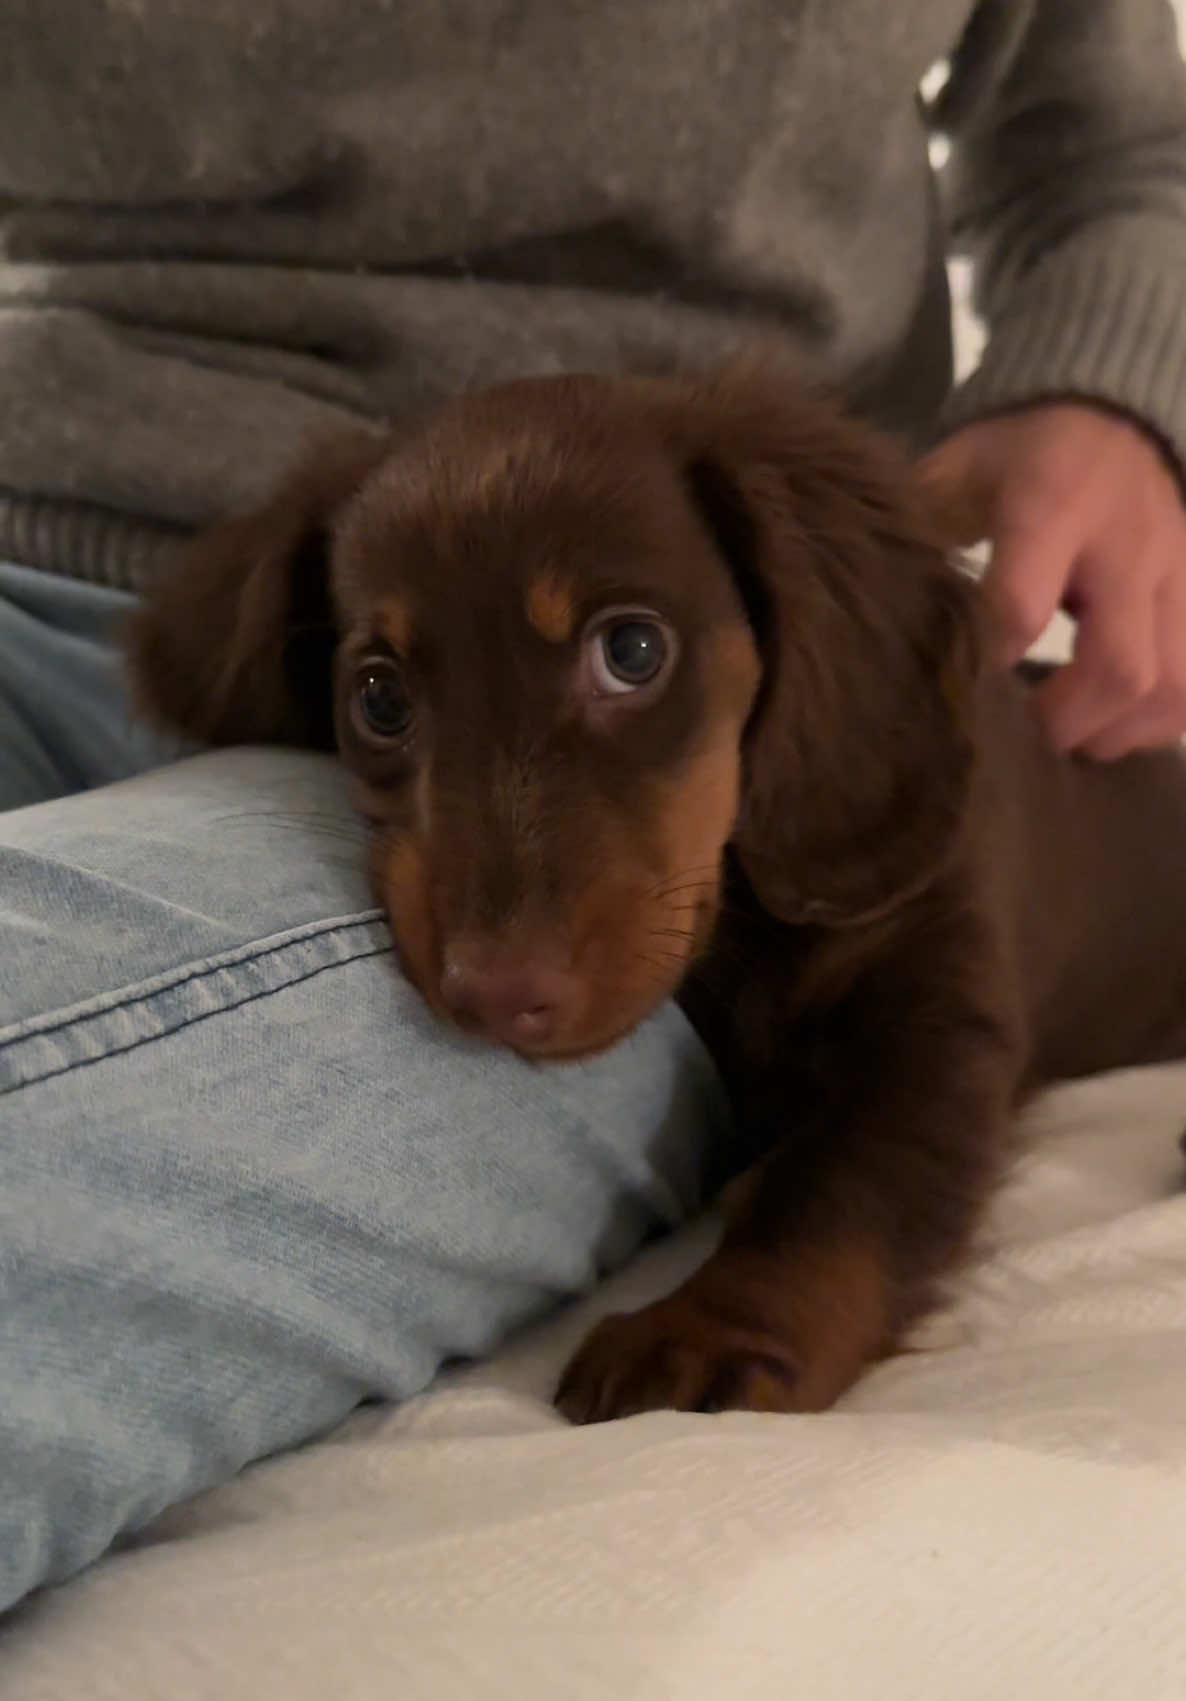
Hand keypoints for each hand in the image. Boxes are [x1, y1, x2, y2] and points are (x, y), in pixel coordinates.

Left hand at [920, 403, 1185, 758]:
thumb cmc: (1018, 451)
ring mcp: (1175, 572)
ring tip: (1074, 740)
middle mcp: (1126, 545)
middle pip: (1119, 665)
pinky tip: (1116, 726)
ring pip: (1172, 683)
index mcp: (1051, 505)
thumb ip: (921, 532)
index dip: (990, 661)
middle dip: (1068, 720)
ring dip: (1120, 731)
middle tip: (1028, 737)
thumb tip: (873, 603)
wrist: (1114, 408)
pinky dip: (1159, 721)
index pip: (1023, 604)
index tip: (964, 687)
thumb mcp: (957, 468)